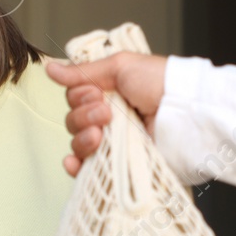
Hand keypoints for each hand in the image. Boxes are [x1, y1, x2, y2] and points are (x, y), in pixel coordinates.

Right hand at [45, 53, 167, 175]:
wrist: (185, 114)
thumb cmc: (160, 84)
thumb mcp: (121, 66)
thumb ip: (83, 72)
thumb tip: (51, 69)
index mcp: (109, 93)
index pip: (75, 98)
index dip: (80, 97)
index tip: (97, 93)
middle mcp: (109, 117)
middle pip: (73, 120)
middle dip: (84, 115)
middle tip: (107, 112)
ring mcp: (114, 142)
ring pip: (78, 143)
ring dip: (82, 137)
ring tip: (101, 133)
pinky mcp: (120, 164)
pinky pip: (87, 169)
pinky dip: (76, 166)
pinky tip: (75, 162)